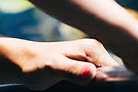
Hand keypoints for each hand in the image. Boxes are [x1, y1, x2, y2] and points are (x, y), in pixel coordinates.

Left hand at [0, 36, 116, 89]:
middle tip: (80, 89)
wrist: (24, 64)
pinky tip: (79, 89)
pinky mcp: (86, 69)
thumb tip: (91, 73)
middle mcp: (95, 53)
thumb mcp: (53, 68)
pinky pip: (95, 81)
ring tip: (75, 87)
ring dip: (97, 88)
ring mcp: (91, 61)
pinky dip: (91, 88)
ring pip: (104, 81)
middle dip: (103, 88)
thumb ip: (72, 70)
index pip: (114, 72)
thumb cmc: (35, 64)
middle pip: (111, 77)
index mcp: (93, 49)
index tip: (93, 90)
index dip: (111, 85)